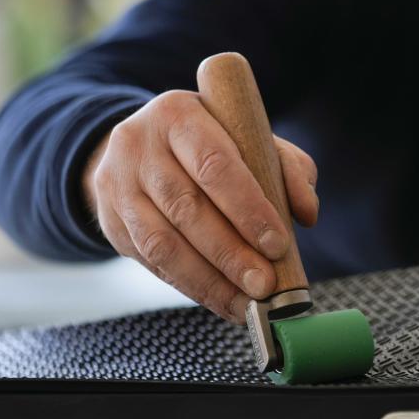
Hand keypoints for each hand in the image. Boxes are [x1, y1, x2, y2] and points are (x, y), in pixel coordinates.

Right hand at [82, 90, 318, 324]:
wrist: (144, 146)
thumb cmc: (213, 143)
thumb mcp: (252, 138)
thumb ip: (288, 169)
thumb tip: (308, 212)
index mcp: (178, 114)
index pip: (214, 164)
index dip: (247, 208)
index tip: (277, 245)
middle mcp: (138, 145)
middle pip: (187, 208)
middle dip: (230, 253)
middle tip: (265, 285)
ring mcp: (117, 185)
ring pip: (162, 243)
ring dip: (209, 281)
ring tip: (247, 304)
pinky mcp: (110, 220)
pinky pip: (151, 262)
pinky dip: (191, 286)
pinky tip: (223, 299)